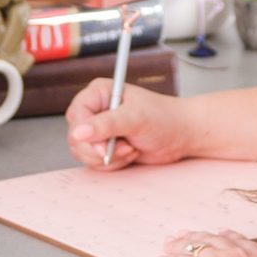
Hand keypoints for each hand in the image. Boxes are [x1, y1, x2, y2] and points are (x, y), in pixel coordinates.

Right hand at [65, 78, 191, 171]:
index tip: (103, 146)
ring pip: (83, 152)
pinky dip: (112, 163)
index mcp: (99, 93)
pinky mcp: (104, 146)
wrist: (181, 135)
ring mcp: (99, 130)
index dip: (85, 132)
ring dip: (108, 157)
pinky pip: (94, 162)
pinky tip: (130, 153)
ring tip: (130, 147)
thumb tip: (79, 132)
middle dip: (99, 148)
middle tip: (123, 146)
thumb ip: (107, 124)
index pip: (77, 113)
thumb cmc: (164, 118)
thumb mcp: (136, 119)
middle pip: (75, 136)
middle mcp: (95, 110)